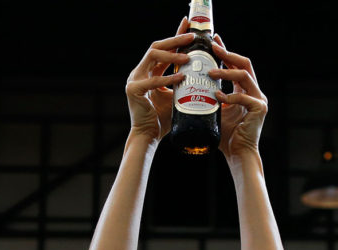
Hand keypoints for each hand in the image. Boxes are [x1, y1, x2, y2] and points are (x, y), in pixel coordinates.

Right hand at [125, 20, 190, 140]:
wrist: (148, 137)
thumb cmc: (162, 119)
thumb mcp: (175, 96)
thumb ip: (182, 83)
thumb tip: (204, 72)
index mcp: (148, 72)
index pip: (162, 49)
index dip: (175, 36)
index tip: (188, 25)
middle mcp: (139, 72)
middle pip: (156, 47)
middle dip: (175, 39)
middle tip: (193, 36)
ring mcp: (134, 80)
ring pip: (153, 57)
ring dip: (172, 55)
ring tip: (188, 57)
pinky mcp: (134, 91)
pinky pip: (154, 81)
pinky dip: (169, 78)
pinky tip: (182, 77)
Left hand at [210, 36, 267, 157]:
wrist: (238, 154)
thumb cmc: (226, 136)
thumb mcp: (216, 111)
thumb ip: (210, 97)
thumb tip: (188, 84)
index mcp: (246, 90)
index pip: (237, 64)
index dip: (226, 51)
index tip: (213, 41)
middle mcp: (255, 92)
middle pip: (244, 64)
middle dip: (228, 53)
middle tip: (212, 47)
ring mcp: (259, 100)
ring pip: (244, 76)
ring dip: (226, 72)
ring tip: (209, 71)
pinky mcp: (259, 110)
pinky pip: (243, 98)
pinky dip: (229, 96)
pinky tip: (217, 97)